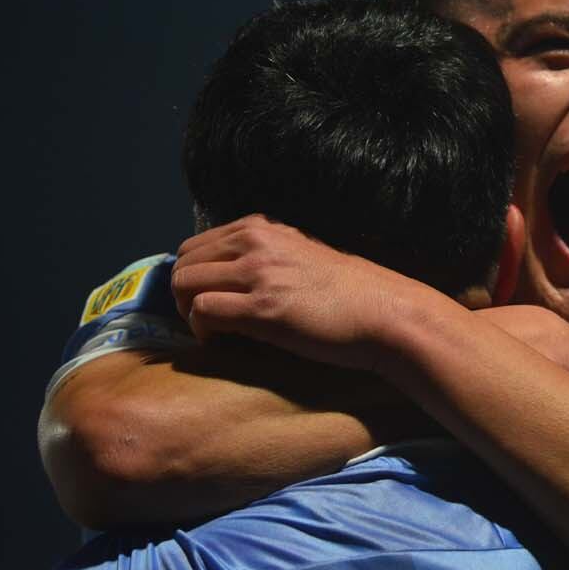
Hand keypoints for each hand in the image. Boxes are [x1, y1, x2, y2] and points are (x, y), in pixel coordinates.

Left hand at [171, 214, 425, 371]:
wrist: (384, 314)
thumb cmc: (351, 292)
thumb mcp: (305, 255)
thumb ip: (270, 255)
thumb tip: (237, 275)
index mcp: (265, 228)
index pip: (198, 244)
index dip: (195, 275)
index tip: (211, 298)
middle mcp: (257, 242)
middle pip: (184, 262)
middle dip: (184, 293)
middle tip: (207, 319)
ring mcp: (258, 273)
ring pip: (185, 283)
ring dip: (188, 312)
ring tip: (214, 331)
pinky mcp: (262, 308)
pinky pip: (203, 311)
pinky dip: (203, 330)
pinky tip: (223, 341)